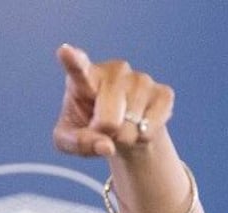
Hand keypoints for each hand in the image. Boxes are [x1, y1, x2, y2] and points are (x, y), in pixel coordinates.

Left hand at [52, 44, 174, 157]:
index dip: (72, 60)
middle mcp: (114, 71)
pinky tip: (139, 127)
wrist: (120, 133)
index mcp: (84, 78)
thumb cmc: (87, 130)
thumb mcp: (68, 141)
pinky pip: (151, 127)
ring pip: (130, 126)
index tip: (64, 51)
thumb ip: (78, 143)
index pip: (78, 68)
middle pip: (108, 121)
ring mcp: (140, 79)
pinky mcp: (163, 92)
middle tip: (103, 129)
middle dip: (105, 135)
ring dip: (124, 138)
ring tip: (121, 127)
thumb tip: (106, 146)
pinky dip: (143, 137)